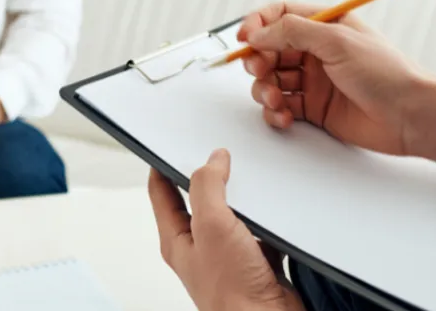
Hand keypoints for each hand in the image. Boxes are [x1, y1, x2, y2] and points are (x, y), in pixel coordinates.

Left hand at [148, 149, 303, 310]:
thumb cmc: (233, 293)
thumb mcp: (212, 226)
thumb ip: (207, 188)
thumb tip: (212, 160)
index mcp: (177, 239)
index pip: (161, 191)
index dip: (162, 164)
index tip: (170, 143)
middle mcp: (199, 246)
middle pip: (198, 199)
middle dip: (208, 175)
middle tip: (217, 154)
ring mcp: (228, 253)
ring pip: (232, 213)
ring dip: (242, 196)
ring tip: (249, 178)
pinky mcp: (255, 260)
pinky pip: (259, 229)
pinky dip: (267, 218)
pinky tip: (274, 210)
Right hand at [239, 2, 435, 176]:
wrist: (410, 116)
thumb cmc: (387, 75)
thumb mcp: (338, 41)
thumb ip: (293, 32)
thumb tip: (259, 32)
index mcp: (325, 26)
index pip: (280, 15)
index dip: (258, 24)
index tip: (245, 39)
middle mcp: (317, 52)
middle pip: (269, 50)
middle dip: (258, 61)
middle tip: (260, 70)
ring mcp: (314, 81)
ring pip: (271, 80)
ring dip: (264, 89)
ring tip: (276, 98)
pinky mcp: (313, 108)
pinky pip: (281, 106)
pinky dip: (275, 112)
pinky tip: (285, 115)